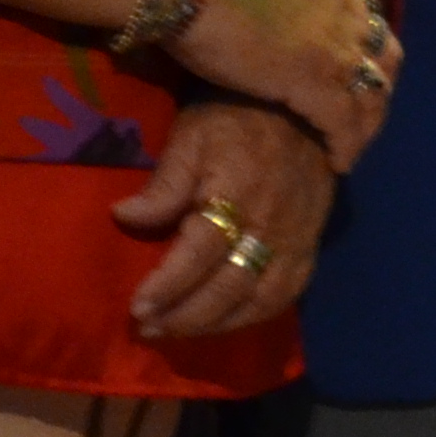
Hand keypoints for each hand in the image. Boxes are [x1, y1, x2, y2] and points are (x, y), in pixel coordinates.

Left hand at [117, 99, 334, 340]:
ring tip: (180, 332)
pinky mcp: (311, 243)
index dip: (168, 286)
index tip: (137, 309)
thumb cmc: (236, 117)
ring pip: (261, 299)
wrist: (304, 105)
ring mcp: (296, 238)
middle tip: (148, 329)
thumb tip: (124, 217)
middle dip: (185, 316)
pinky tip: (228, 321)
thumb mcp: (191, 137)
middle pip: (229, 286)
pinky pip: (288, 292)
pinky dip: (257, 315)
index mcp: (237, 194)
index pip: (200, 254)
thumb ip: (163, 183)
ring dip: (218, 325)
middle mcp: (271, 224)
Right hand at [163, 0, 398, 169]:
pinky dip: (345, 145)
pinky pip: (344, 123)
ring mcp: (335, 50)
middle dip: (375, 100)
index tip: (359, 89)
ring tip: (350, 151)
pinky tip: (338, 162)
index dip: (372, 65)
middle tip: (360, 127)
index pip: (375, 34)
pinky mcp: (316, 81)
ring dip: (364, 129)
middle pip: (384, 67)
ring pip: (370, 99)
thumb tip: (279, 26)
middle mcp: (347, 18)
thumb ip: (290, 10)